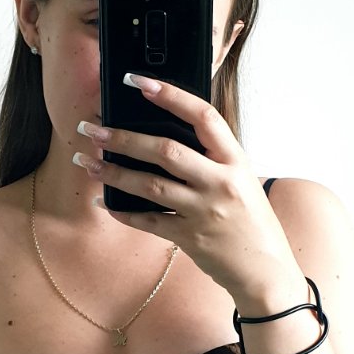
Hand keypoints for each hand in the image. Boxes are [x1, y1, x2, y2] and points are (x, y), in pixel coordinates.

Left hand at [73, 72, 296, 301]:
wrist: (267, 271)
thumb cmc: (252, 223)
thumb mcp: (243, 181)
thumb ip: (212, 160)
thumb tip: (166, 139)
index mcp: (235, 161)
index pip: (203, 116)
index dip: (170, 96)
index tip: (138, 82)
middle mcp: (221, 182)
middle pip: (166, 150)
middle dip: (123, 137)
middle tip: (92, 129)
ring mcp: (205, 211)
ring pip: (150, 186)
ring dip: (113, 172)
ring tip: (87, 162)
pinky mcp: (191, 238)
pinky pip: (149, 221)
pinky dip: (123, 212)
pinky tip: (104, 202)